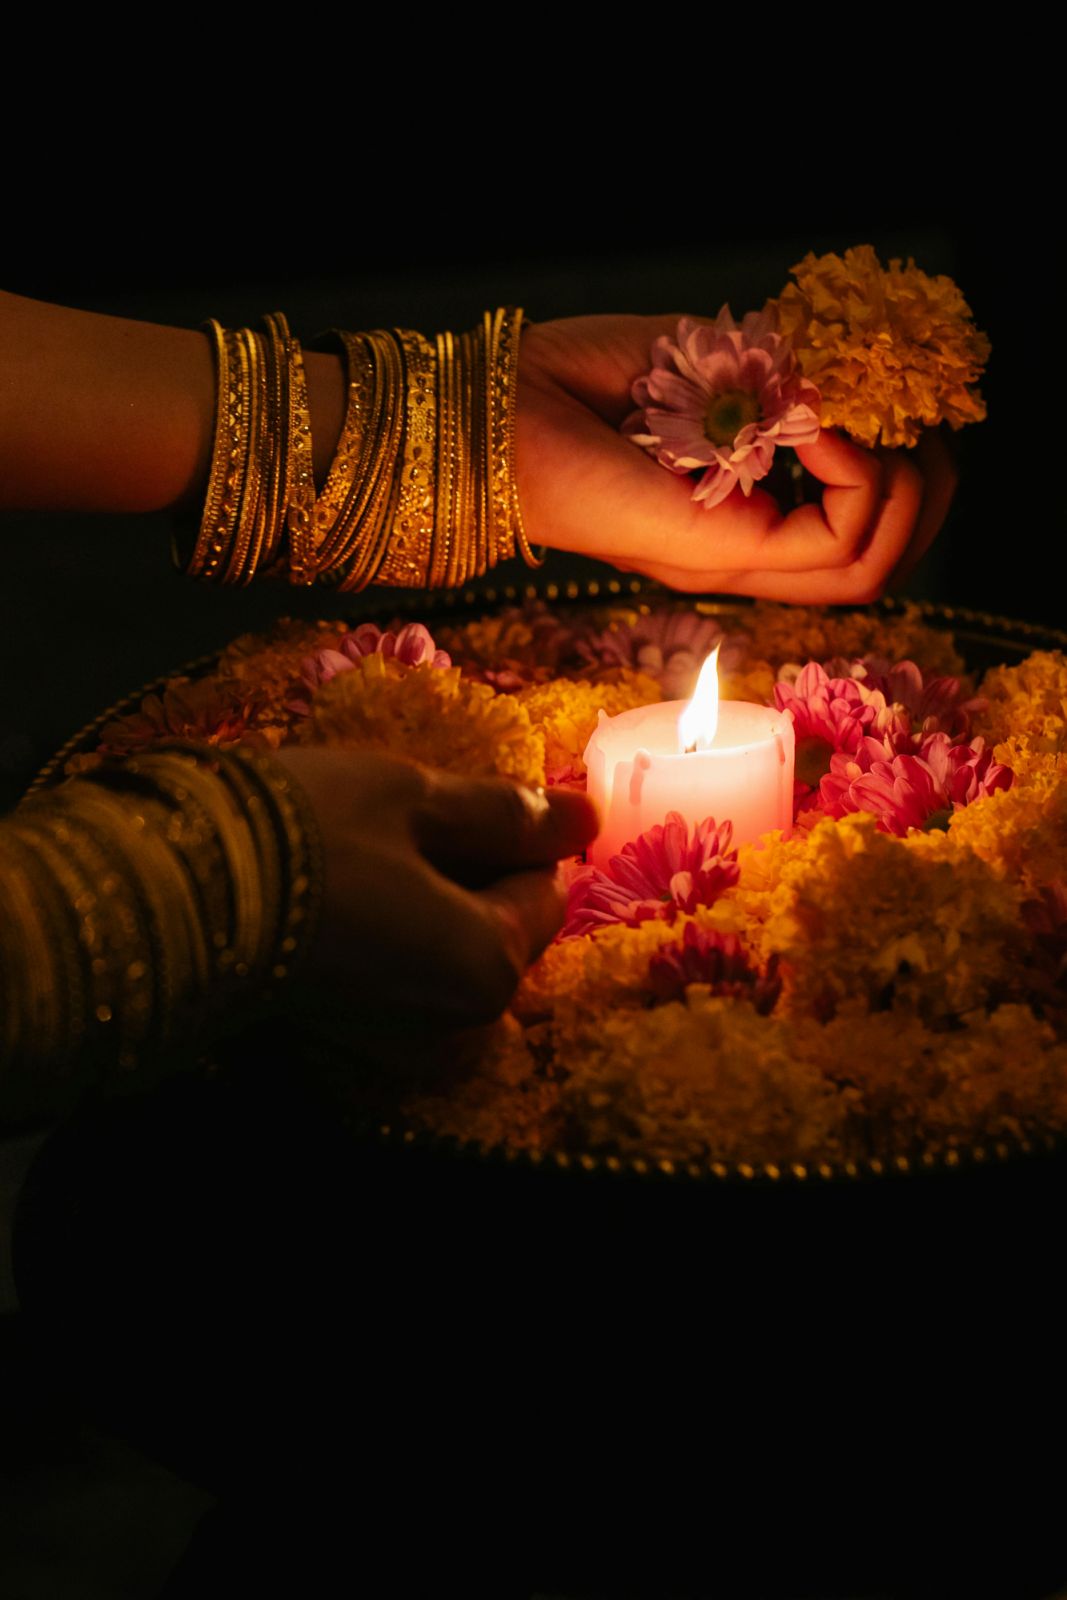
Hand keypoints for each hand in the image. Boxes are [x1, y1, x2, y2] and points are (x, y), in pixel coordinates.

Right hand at [271, 746, 597, 1030]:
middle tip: (402, 821)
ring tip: (364, 849)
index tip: (450, 800)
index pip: (546, 890)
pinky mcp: (348, 1035)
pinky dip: (387, 929)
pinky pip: (399, 972)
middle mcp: (458, 1021)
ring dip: (424, 897)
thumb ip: (505, 813)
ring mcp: (400, 1037)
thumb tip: (586, 818)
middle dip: (468, 871)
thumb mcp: (415, 798)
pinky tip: (339, 890)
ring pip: (446, 949)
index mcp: (492, 965)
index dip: (510, 834)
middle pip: (498, 927)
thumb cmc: (310, 834)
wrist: (174, 897)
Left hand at [517, 315, 956, 602]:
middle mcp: (744, 550)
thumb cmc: (589, 382)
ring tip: (872, 429)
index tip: (897, 410)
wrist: (505, 412)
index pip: (857, 534)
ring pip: (871, 569)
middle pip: (880, 566)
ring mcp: (734, 558)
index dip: (907, 479)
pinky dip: (861, 477)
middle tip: (918, 431)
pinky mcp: (720, 550)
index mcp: (741, 514)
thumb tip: (859, 398)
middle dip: (928, 495)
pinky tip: (823, 426)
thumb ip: (784, 391)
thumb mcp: (713, 375)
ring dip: (906, 491)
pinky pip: (838, 540)